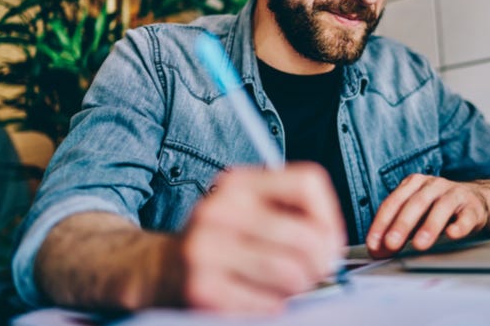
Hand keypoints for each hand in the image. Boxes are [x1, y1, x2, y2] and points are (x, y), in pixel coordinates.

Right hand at [179, 162, 344, 312]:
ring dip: (299, 286)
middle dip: (321, 262)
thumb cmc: (220, 242)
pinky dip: (274, 305)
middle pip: (307, 236)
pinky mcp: (201, 289)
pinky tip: (259, 296)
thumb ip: (293, 215)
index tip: (329, 238)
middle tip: (313, 271)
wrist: (156, 268)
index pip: (308, 183)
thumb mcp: (249, 211)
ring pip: (292, 273)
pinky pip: (269, 303)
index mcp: (238, 183)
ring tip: (285, 284)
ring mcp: (207, 249)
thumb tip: (333, 247)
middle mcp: (220, 210)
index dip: (330, 216)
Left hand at [365, 174, 488, 258]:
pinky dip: (459, 226)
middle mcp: (433, 185)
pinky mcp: (472, 208)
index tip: (374, 243)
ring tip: (419, 244)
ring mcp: (454, 194)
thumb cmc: (436, 208)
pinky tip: (452, 234)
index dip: (381, 223)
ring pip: (441, 207)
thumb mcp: (414, 214)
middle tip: (391, 243)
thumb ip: (395, 230)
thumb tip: (376, 251)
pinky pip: (466, 216)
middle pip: (415, 203)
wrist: (473, 200)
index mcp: (413, 184)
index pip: (393, 202)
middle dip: (402, 224)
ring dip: (429, 226)